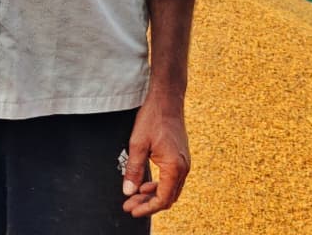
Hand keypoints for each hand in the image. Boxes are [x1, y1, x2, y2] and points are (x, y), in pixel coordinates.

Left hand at [121, 92, 189, 217]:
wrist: (167, 100)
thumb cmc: (153, 118)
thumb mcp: (137, 144)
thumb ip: (133, 169)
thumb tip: (128, 191)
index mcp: (174, 167)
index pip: (162, 198)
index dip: (147, 208)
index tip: (132, 210)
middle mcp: (183, 168)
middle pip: (167, 197)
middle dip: (148, 204)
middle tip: (129, 206)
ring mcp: (184, 163)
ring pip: (170, 189)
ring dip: (152, 196)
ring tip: (133, 197)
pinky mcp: (180, 158)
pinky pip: (171, 180)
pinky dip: (159, 186)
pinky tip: (144, 184)